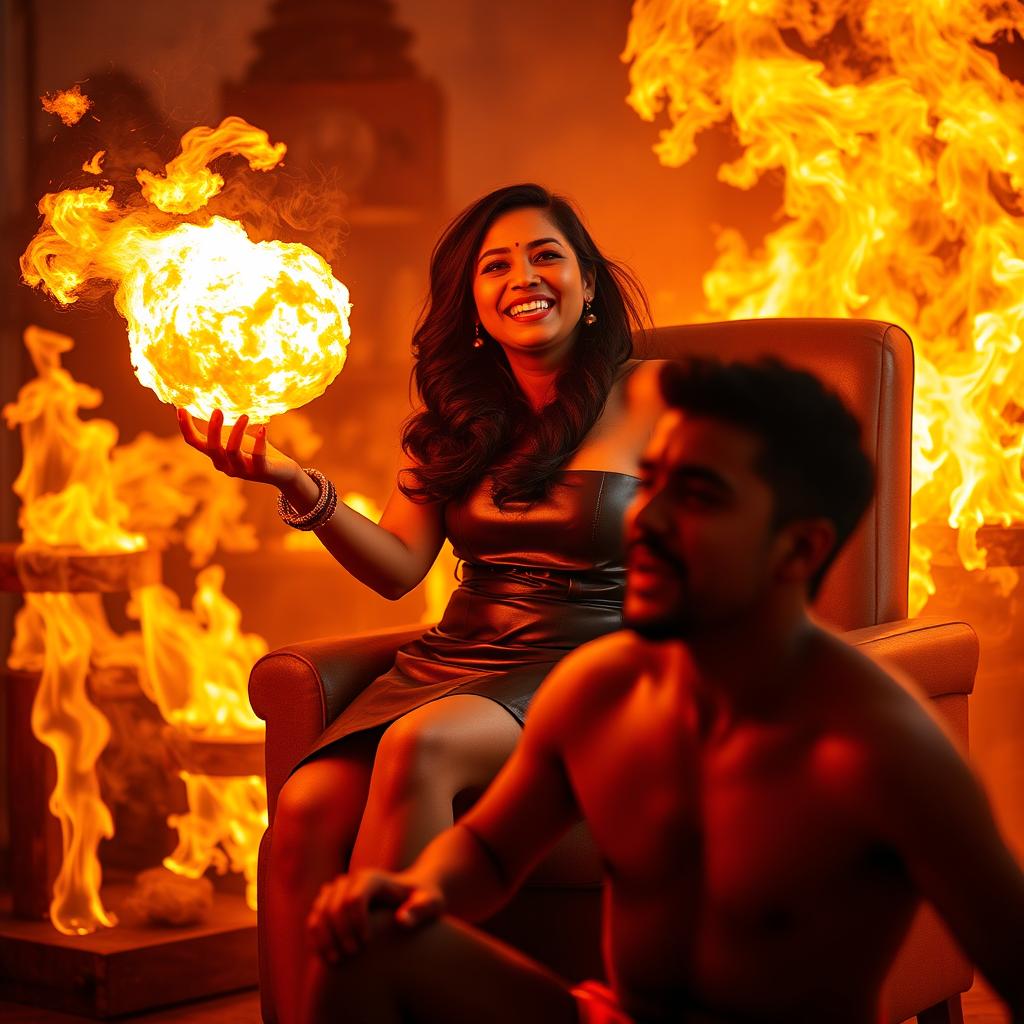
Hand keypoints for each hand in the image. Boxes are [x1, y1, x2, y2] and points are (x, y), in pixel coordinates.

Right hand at [176, 408, 299, 487]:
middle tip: (218, 410)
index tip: (180, 408)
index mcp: (216, 455)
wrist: (282, 473)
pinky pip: (258, 456)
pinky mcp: (261, 471)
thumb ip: (225, 427)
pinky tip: (263, 428)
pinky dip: (260, 441)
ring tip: (245, 416)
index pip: (194, 442)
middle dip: (213, 429)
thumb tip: (214, 401)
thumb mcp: (238, 438)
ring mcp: (242, 470)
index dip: (185, 426)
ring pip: (232, 451)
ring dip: (237, 432)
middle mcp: (225, 465)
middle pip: (212, 448)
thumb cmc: (256, 452)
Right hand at [307, 869, 443, 961]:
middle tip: (351, 956)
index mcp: (373, 878)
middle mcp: (352, 880)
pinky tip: (326, 958)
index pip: (354, 898)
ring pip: (319, 910)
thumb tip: (401, 920)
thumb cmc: (423, 900)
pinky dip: (315, 938)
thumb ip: (421, 910)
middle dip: (339, 933)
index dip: (356, 923)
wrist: (409, 894)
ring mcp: (338, 891)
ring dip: (323, 937)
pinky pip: (314, 919)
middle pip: (333, 904)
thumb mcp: (431, 903)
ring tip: (336, 961)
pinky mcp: (330, 903)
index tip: (366, 945)